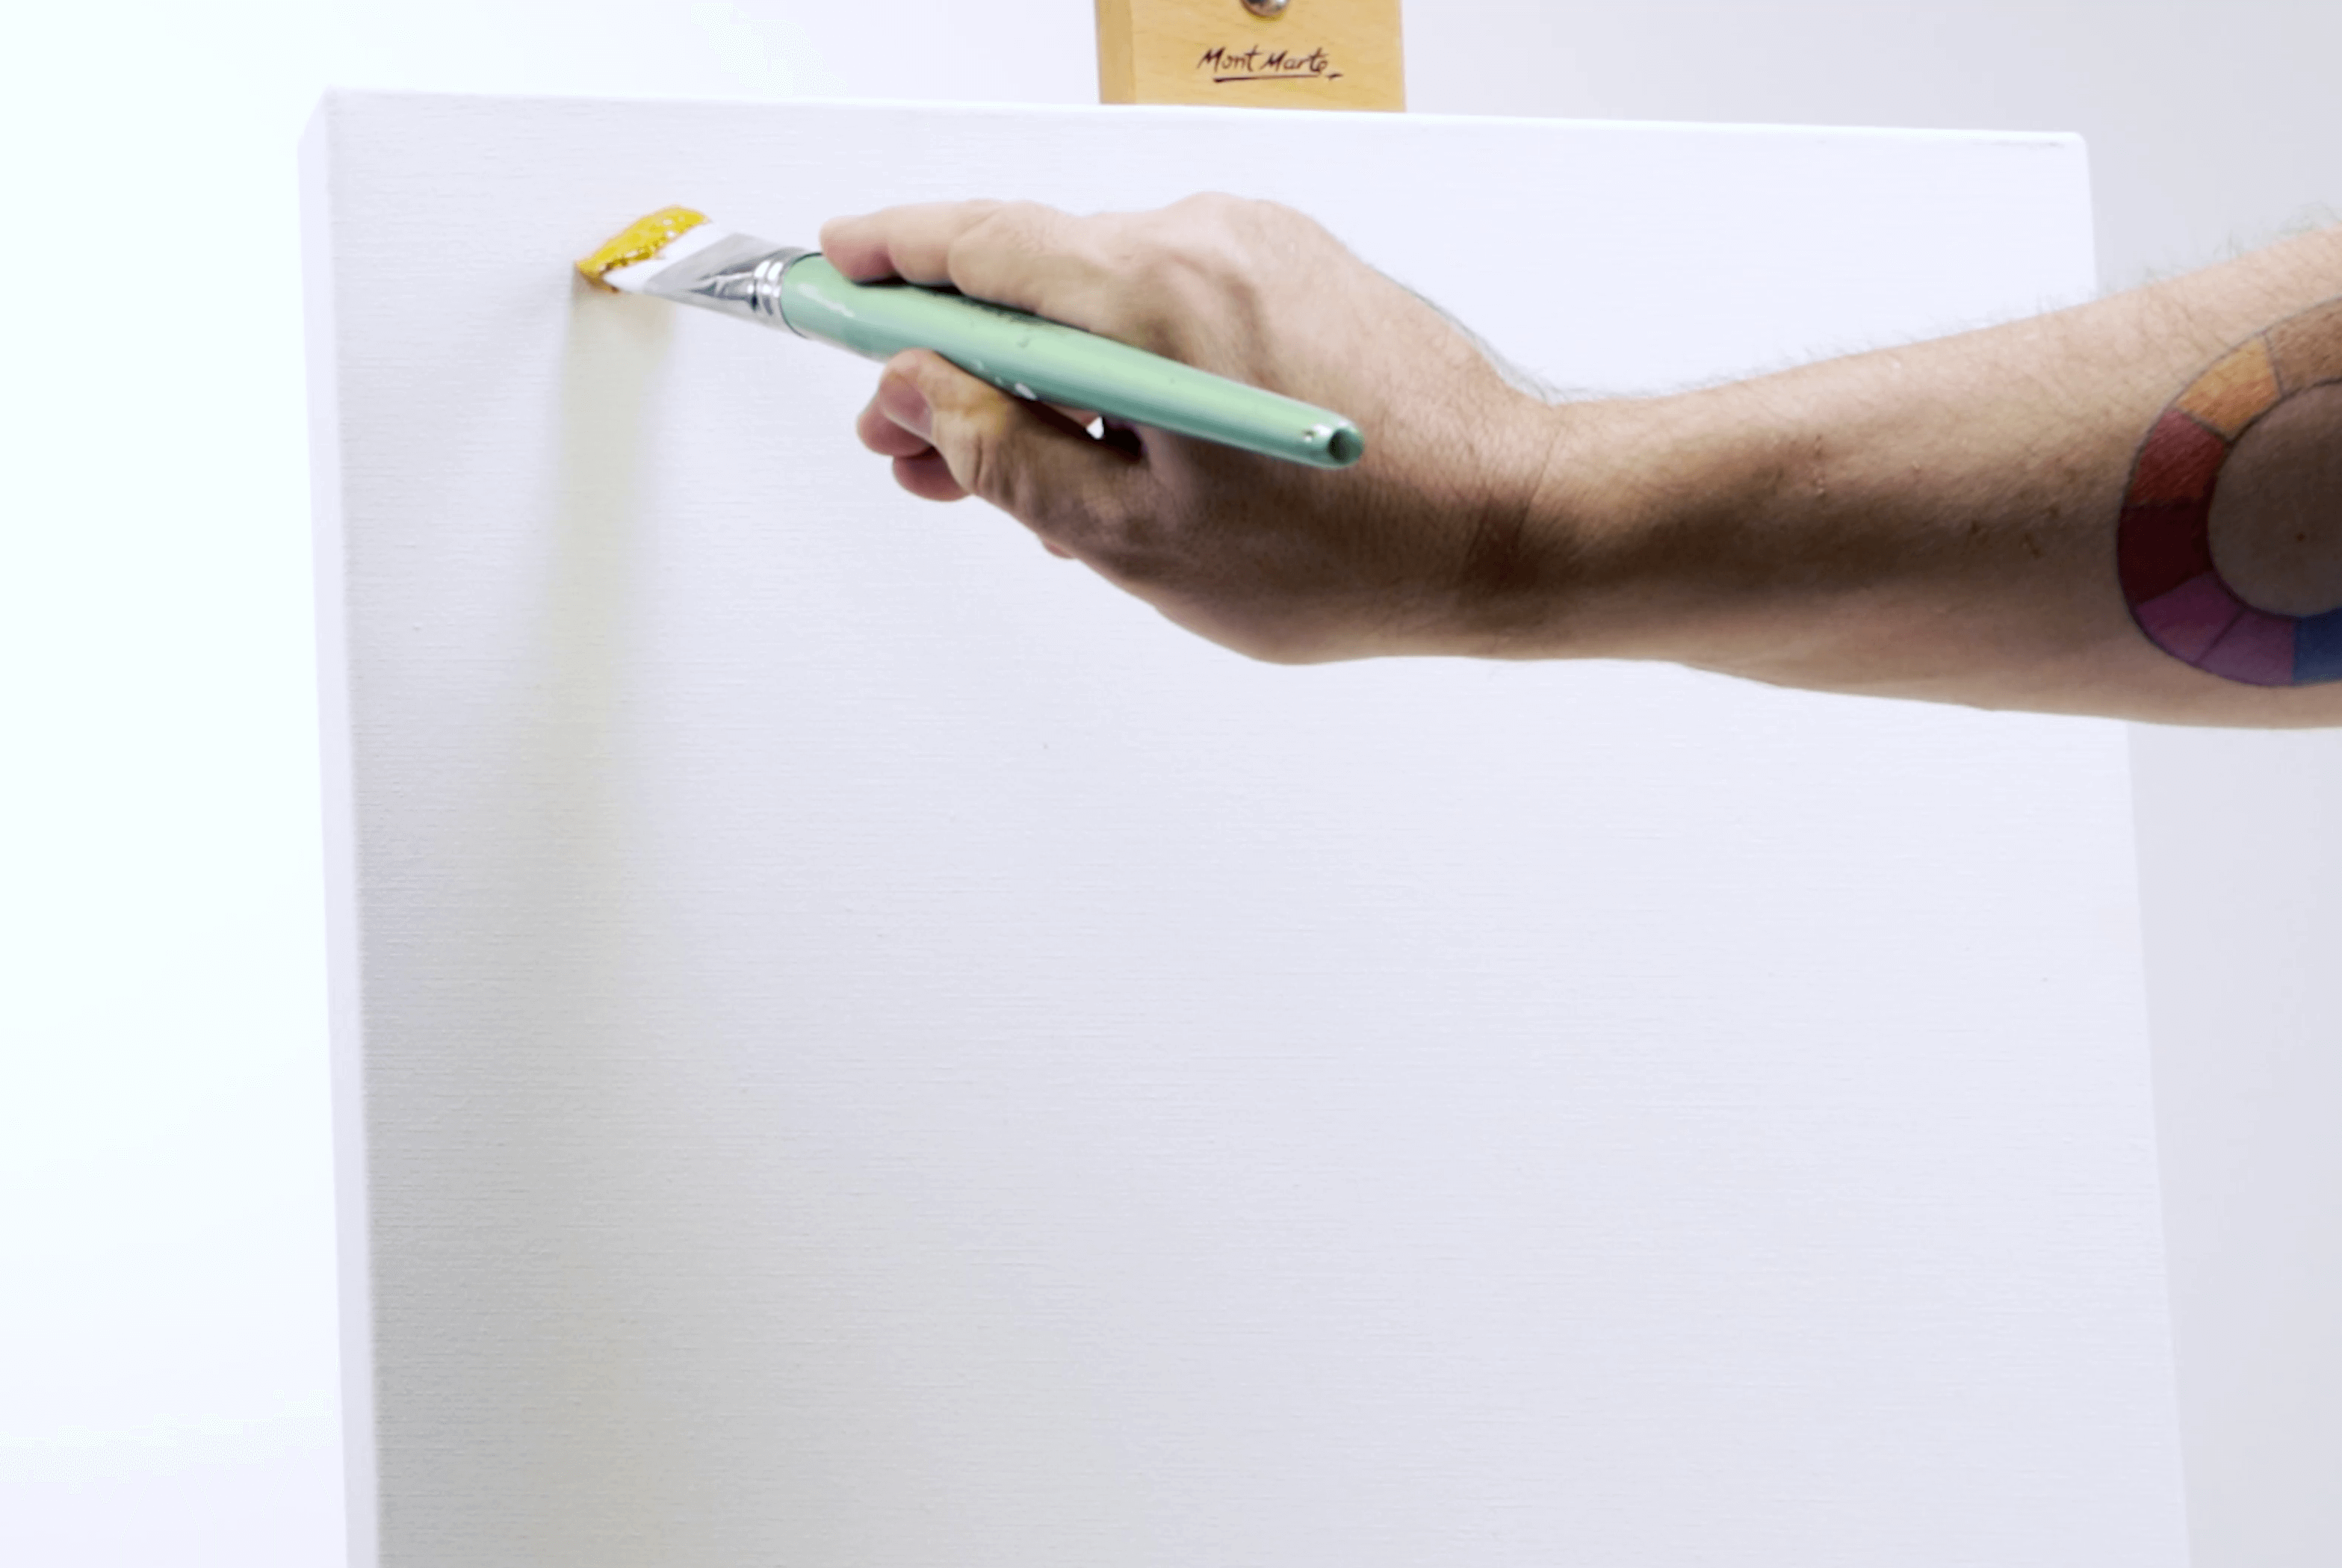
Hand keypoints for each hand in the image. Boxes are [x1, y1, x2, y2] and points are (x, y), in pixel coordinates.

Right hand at [824, 195, 1562, 661]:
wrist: (1517, 525)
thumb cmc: (1351, 552)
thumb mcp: (1136, 542)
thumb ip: (1007, 459)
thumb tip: (923, 396)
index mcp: (1151, 295)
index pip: (976, 247)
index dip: (883, 266)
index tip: (824, 281)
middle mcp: (1204, 241)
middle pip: (1032, 273)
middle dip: (953, 356)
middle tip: (904, 445)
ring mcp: (1260, 249)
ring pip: (1100, 298)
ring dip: (1038, 374)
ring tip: (1005, 476)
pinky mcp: (1300, 272)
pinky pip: (1169, 306)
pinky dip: (1116, 367)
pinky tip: (1107, 457)